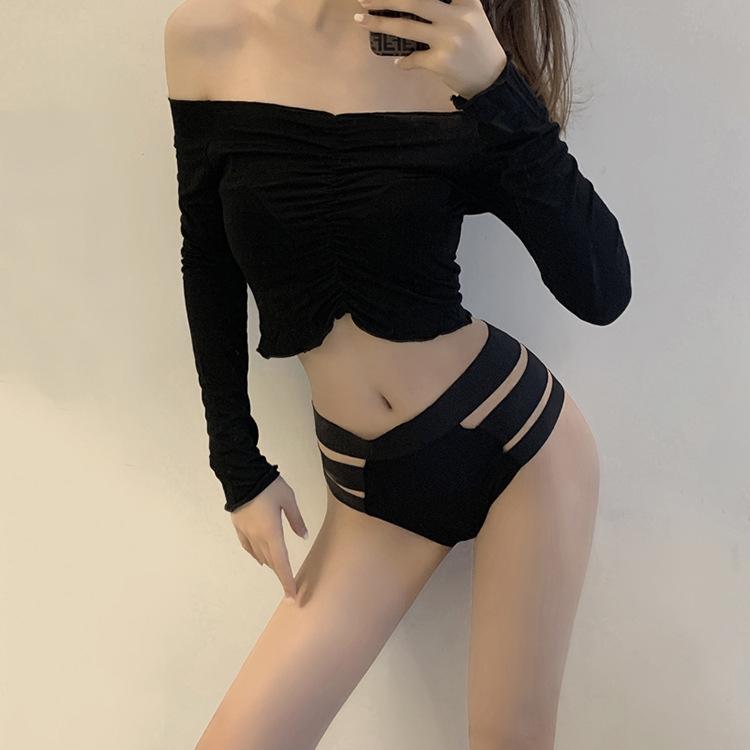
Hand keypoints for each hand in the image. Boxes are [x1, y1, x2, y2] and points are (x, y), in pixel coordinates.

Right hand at [230, 475, 308, 602]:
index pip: (281, 562)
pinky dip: (256, 554)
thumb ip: (296, 519)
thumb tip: (303, 536)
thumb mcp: (288, 500)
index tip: (292, 595)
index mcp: (272, 532)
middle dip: (281, 574)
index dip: (287, 580)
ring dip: (271, 564)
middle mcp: (258, 537)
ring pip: (260, 555)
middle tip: (289, 585)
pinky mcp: (239, 527)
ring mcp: (246, 533)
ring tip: (279, 570)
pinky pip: (248, 547)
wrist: (241, 475)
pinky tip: (260, 557)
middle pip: (271, 562)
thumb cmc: (268, 486)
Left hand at [353, 0, 507, 99]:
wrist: (492, 80)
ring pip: (406, 29)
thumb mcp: (473, 17)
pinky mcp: (440, 62)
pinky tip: (399, 61)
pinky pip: (413, 59)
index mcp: (466, 3)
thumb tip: (412, 6)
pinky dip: (403, 61)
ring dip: (379, 24)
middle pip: (414, 2)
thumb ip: (453, 5)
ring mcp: (448, 41)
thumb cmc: (479, 46)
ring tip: (361, 21)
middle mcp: (457, 18)